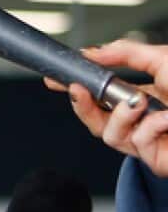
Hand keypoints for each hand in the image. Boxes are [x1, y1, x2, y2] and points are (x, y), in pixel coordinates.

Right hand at [44, 39, 167, 175]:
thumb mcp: (162, 59)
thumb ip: (124, 52)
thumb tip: (92, 51)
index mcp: (143, 99)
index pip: (99, 97)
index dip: (75, 89)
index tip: (54, 78)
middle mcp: (143, 122)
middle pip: (94, 121)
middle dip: (81, 105)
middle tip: (75, 89)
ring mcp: (149, 143)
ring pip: (108, 135)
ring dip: (119, 116)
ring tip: (140, 103)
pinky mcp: (156, 160)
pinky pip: (136, 143)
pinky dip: (151, 126)